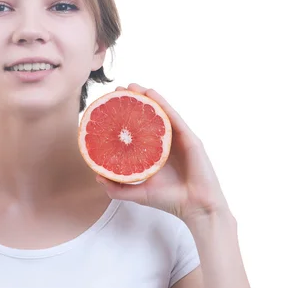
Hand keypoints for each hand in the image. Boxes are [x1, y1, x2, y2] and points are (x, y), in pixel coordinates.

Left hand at [96, 83, 229, 221]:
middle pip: (148, 116)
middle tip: (117, 90)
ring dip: (146, 97)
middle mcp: (166, 142)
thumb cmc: (170, 200)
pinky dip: (162, 103)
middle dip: (133, 101)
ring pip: (161, 112)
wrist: (195, 208)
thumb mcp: (137, 194)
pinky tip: (151, 93)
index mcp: (154, 152)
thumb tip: (97, 176)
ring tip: (131, 85)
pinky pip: (174, 117)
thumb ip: (117, 188)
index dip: (125, 116)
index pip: (138, 129)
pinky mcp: (190, 138)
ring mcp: (178, 139)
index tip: (109, 105)